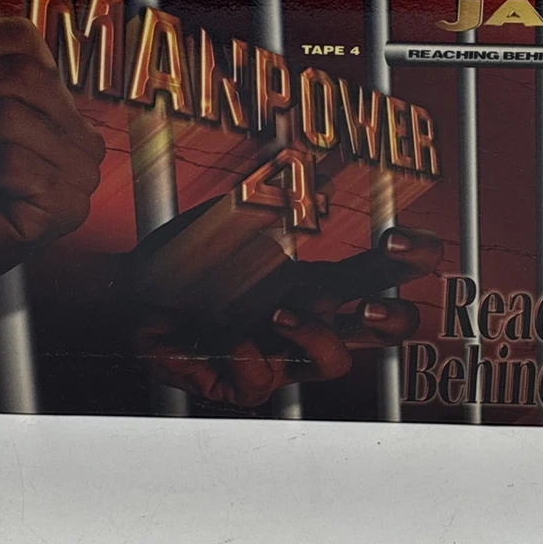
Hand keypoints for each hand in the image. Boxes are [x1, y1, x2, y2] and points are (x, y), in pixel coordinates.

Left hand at [128, 196, 440, 406]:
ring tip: (279, 314)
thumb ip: (274, 194)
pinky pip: (260, 382)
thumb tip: (308, 160)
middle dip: (394, 320)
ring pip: (332, 365)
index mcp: (315, 282)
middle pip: (384, 332)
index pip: (382, 272)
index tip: (399, 240)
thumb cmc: (188, 254)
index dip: (411, 260)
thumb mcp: (235, 213)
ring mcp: (280, 354)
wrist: (131, 293)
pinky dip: (245, 355)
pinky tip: (225, 335)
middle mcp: (307, 320)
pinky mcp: (242, 383)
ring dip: (315, 339)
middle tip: (369, 306)